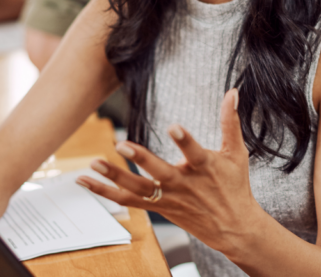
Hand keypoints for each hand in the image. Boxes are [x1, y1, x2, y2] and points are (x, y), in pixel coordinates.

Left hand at [76, 88, 268, 257]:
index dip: (185, 141)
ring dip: (114, 177)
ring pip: (138, 190)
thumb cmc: (235, 187)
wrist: (234, 228)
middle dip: (142, 159)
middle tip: (121, 145)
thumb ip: (230, 121)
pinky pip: (127, 201)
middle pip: (160, 174)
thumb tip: (233, 91)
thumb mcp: (236, 153)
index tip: (174, 126)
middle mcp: (184, 184)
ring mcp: (169, 198)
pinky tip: (84, 181)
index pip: (194, 153)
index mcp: (205, 168)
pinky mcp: (158, 207)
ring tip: (94, 162)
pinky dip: (104, 192)